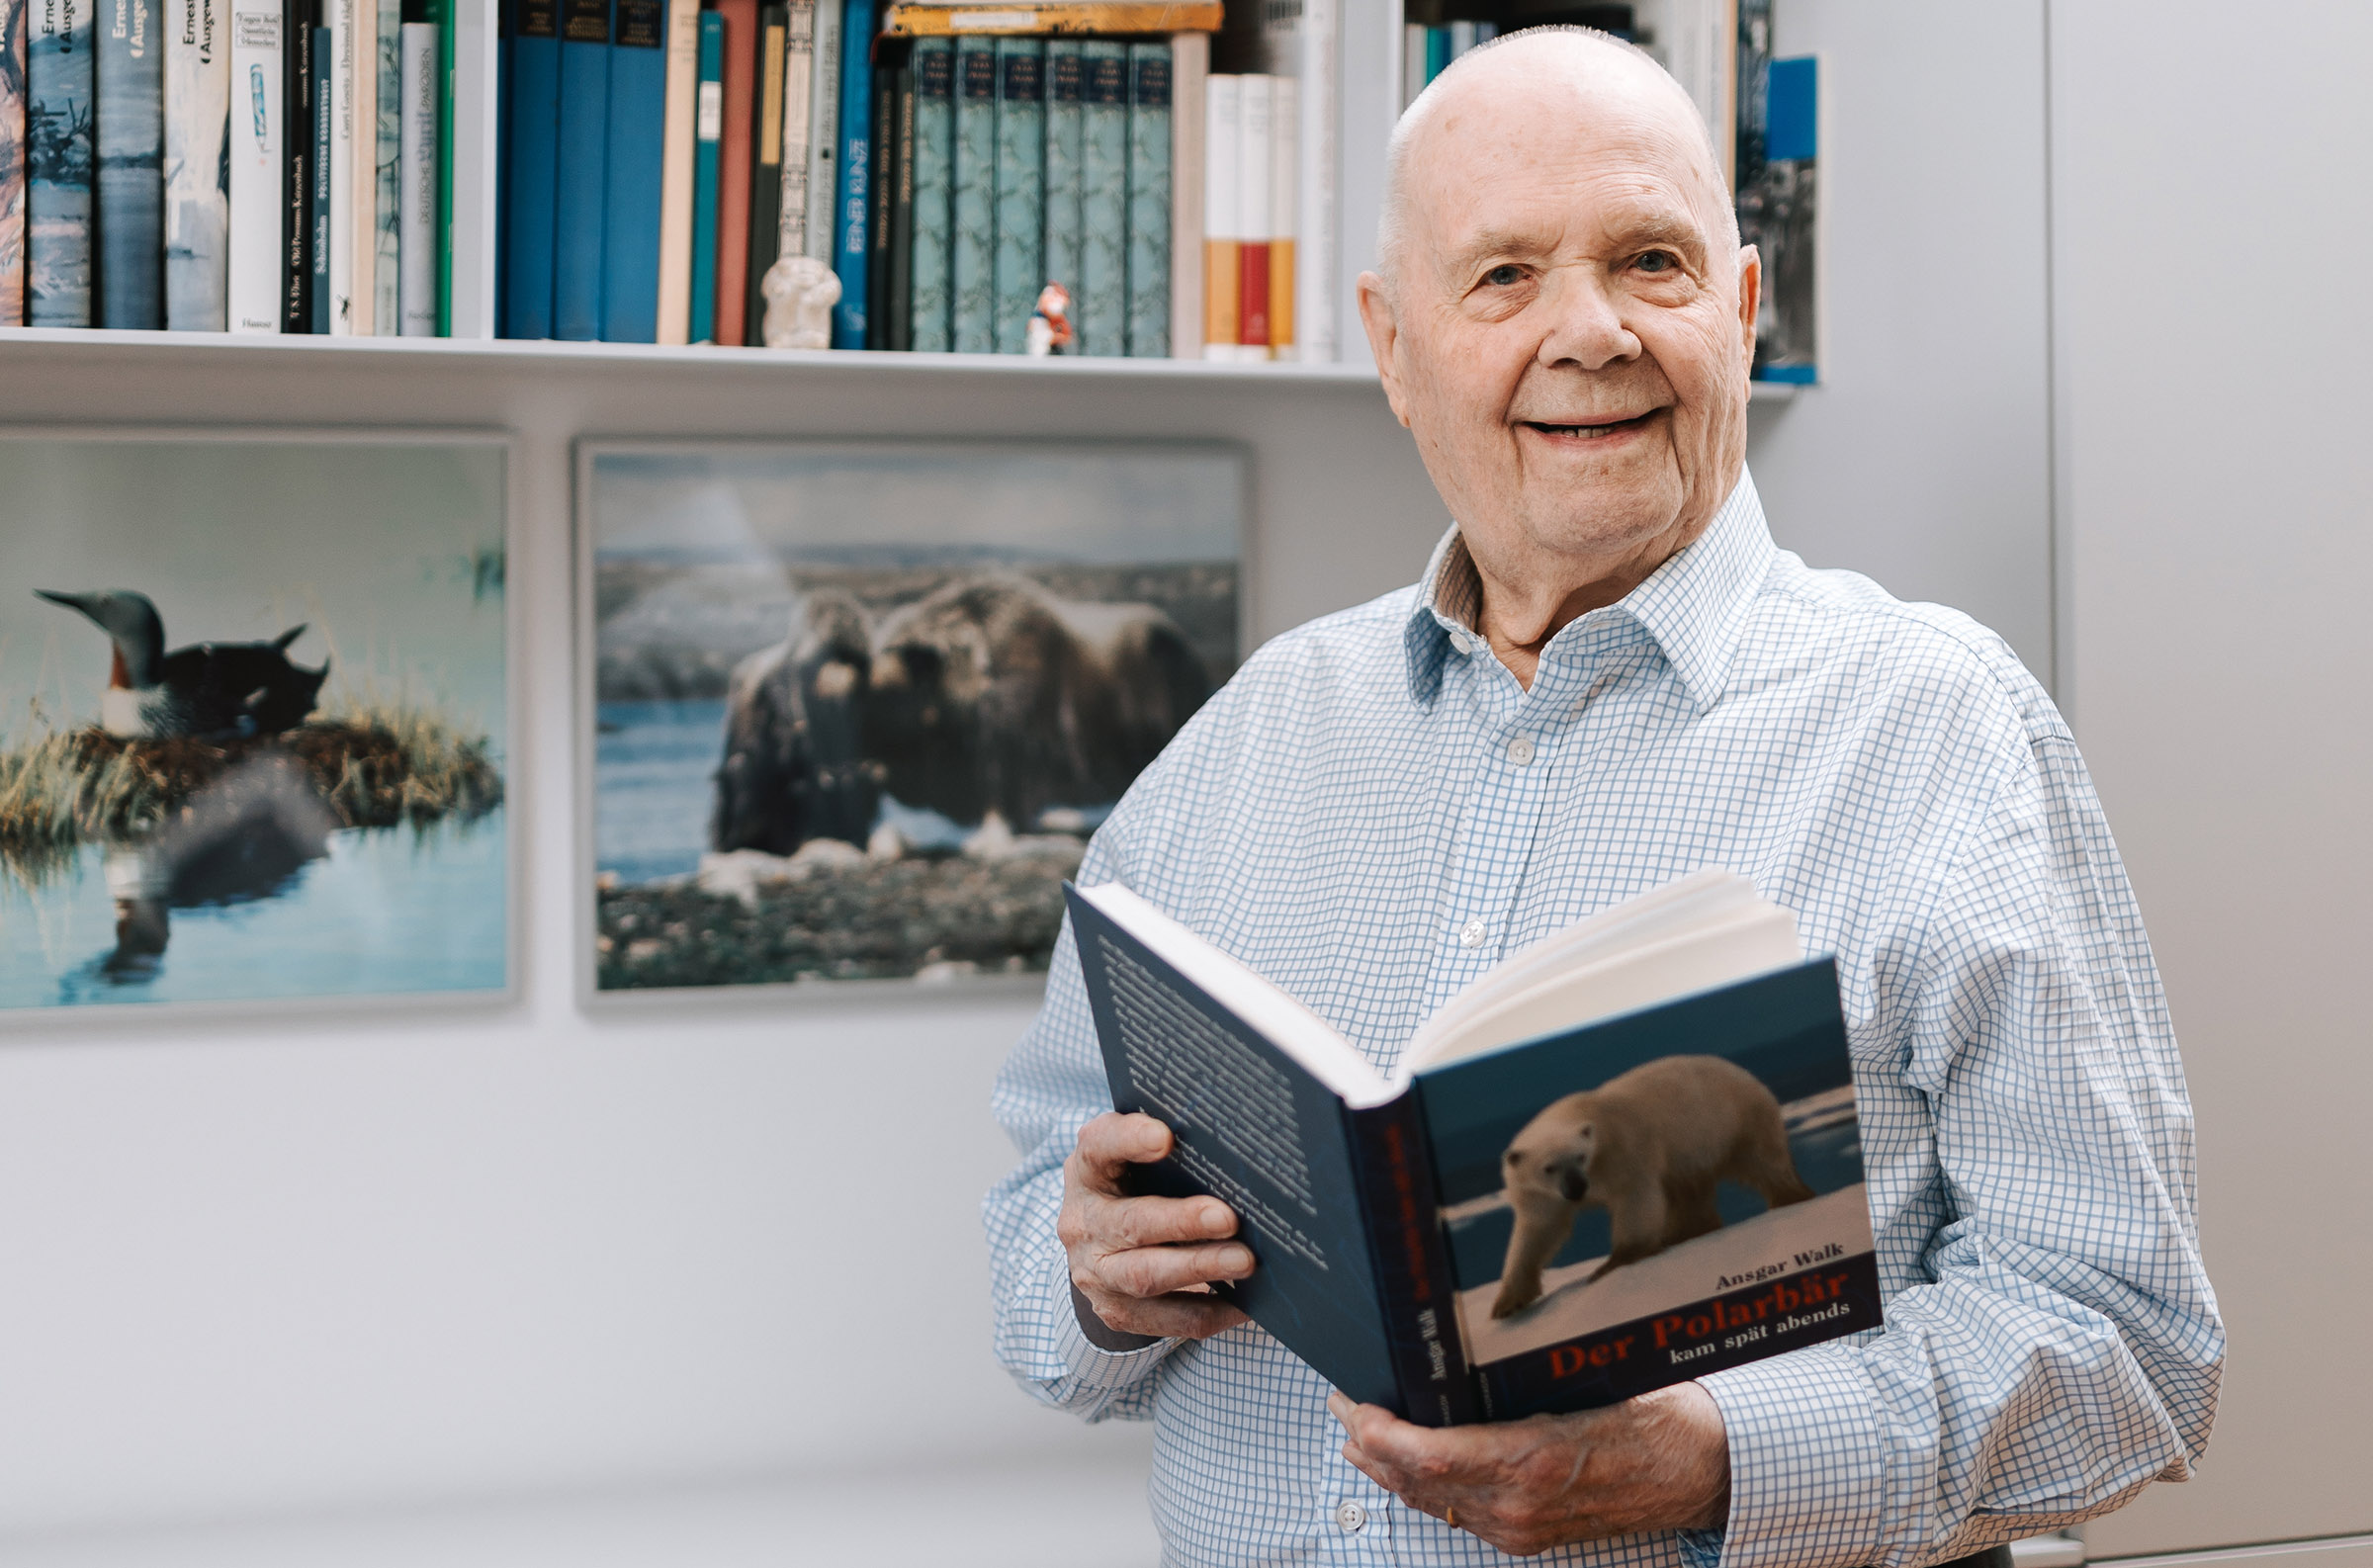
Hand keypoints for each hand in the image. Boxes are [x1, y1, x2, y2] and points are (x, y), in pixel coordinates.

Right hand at [1059, 1112, 1253, 1340]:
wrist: (1098, 1242)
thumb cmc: (1132, 1184)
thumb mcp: (1132, 1157)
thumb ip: (1165, 1144)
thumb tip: (1228, 1149)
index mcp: (1087, 1171)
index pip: (1099, 1146)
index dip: (1129, 1140)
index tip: (1165, 1137)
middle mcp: (1083, 1223)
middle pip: (1130, 1224)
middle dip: (1181, 1222)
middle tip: (1227, 1218)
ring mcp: (1095, 1273)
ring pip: (1145, 1277)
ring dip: (1199, 1268)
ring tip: (1244, 1261)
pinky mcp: (1116, 1311)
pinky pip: (1167, 1319)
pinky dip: (1209, 1312)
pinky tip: (1244, 1302)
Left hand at [1327, 1382, 1730, 1554]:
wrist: (1702, 1469)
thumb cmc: (1654, 1416)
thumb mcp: (1589, 1386)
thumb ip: (1523, 1387)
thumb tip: (1460, 1358)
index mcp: (1533, 1460)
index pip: (1430, 1455)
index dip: (1381, 1433)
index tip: (1353, 1403)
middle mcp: (1519, 1505)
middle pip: (1417, 1482)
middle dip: (1368, 1444)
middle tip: (1340, 1403)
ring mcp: (1521, 1528)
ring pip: (1431, 1502)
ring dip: (1386, 1469)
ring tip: (1357, 1432)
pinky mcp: (1527, 1537)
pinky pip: (1457, 1515)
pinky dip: (1420, 1489)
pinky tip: (1404, 1466)